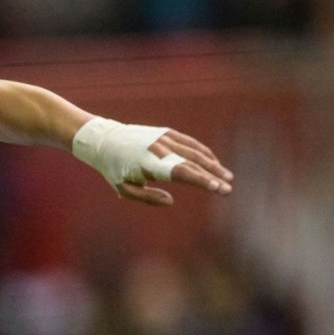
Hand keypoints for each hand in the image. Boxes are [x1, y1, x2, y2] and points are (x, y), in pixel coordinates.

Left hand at [117, 129, 233, 206]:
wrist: (105, 139)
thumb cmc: (114, 169)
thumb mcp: (124, 188)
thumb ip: (147, 197)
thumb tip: (171, 201)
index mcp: (149, 163)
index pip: (181, 172)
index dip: (201, 180)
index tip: (217, 188)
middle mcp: (160, 148)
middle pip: (192, 162)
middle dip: (212, 176)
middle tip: (228, 189)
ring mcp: (165, 138)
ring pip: (195, 151)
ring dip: (213, 164)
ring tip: (227, 177)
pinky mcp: (167, 132)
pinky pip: (190, 143)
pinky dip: (203, 153)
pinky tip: (214, 163)